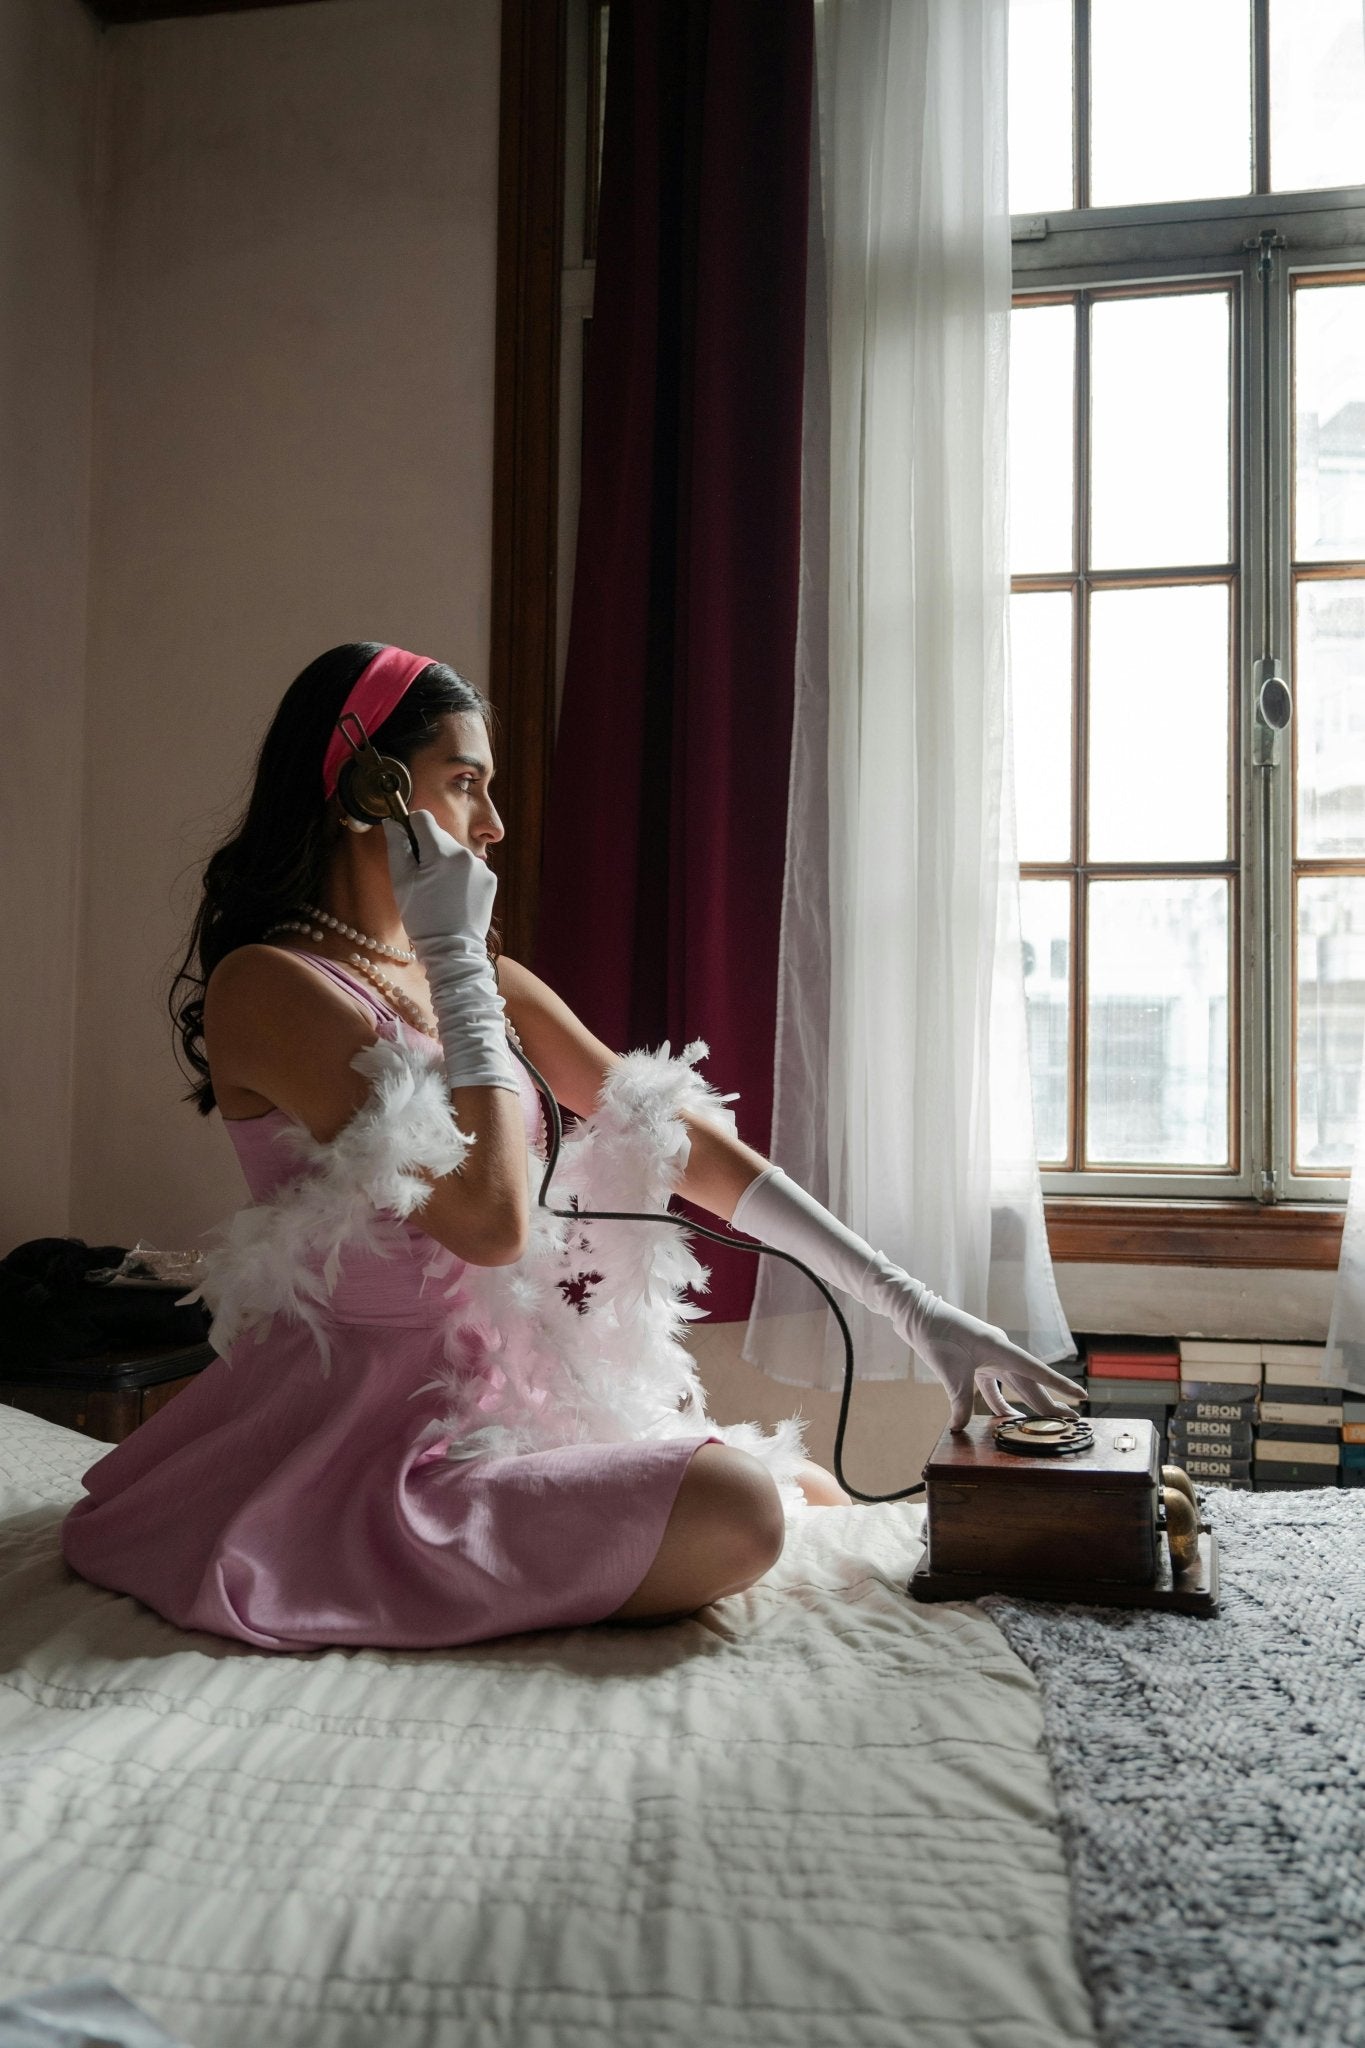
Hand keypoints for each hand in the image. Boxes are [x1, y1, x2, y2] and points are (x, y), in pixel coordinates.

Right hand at [383, 812, 496, 949]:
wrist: (453, 950)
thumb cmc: (422, 918)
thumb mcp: (402, 882)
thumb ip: (398, 846)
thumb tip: (393, 821)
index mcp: (441, 851)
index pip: (423, 818)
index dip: (410, 828)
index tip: (407, 845)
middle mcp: (466, 853)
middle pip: (439, 837)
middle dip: (428, 851)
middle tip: (421, 880)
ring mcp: (481, 867)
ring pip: (455, 853)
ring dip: (445, 864)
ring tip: (439, 892)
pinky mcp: (490, 880)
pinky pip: (469, 868)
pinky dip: (460, 877)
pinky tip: (454, 897)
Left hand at [881, 1266, 1081, 1431]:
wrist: (918, 1314)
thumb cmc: (937, 1335)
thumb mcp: (949, 1372)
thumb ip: (958, 1403)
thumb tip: (959, 1428)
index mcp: (1001, 1349)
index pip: (1037, 1372)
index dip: (1060, 1386)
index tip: (1082, 1396)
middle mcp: (1001, 1352)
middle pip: (1030, 1382)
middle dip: (1048, 1403)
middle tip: (1070, 1420)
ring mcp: (989, 1355)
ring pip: (1014, 1385)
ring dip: (1024, 1405)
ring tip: (1039, 1424)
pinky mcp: (976, 1360)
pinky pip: (994, 1385)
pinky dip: (998, 1402)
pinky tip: (1003, 1419)